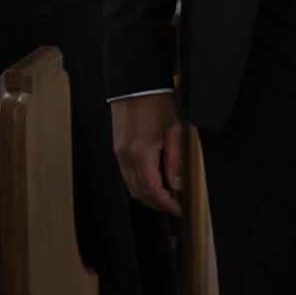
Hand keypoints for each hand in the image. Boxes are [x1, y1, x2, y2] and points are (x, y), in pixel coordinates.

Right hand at [112, 92, 183, 215]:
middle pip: (139, 193)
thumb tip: (177, 187)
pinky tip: (154, 182)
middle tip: (175, 205)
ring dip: (148, 196)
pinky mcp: (117, 149)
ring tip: (167, 196)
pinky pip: (127, 175)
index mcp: (142, 153)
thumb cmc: (159, 103)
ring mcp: (119, 154)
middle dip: (157, 204)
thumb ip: (175, 161)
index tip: (179, 210)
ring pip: (131, 186)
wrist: (135, 84)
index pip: (153, 190)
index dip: (166, 204)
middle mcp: (126, 157)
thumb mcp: (175, 130)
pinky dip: (140, 184)